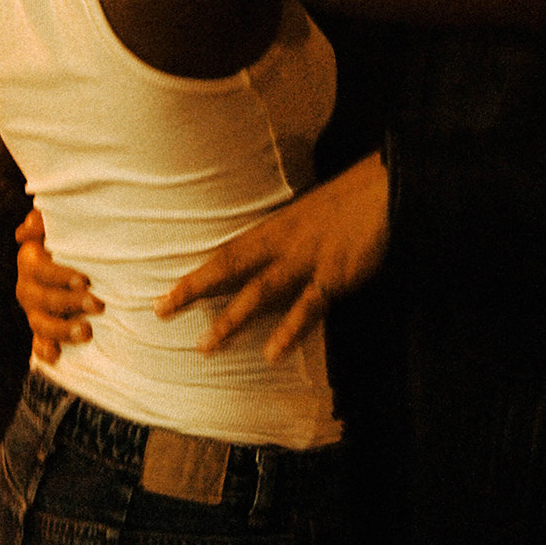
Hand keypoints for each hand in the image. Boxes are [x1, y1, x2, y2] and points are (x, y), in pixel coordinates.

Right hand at [15, 206, 101, 365]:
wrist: (81, 265)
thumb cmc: (73, 238)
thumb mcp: (62, 224)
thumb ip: (45, 219)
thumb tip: (24, 232)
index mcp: (30, 260)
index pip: (38, 269)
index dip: (60, 276)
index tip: (86, 280)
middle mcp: (28, 287)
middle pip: (41, 300)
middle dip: (69, 303)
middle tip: (99, 305)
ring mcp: (34, 312)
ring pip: (40, 325)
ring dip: (61, 331)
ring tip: (87, 333)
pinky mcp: (43, 332)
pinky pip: (38, 346)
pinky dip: (46, 352)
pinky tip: (57, 356)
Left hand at [154, 154, 388, 360]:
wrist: (383, 190)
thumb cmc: (346, 203)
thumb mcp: (304, 217)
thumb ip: (282, 242)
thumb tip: (262, 265)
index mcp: (272, 228)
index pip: (224, 254)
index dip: (194, 277)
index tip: (164, 298)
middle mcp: (281, 243)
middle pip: (228, 267)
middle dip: (194, 290)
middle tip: (162, 312)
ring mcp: (306, 260)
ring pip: (259, 292)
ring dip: (231, 319)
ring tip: (206, 346)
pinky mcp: (334, 275)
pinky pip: (307, 307)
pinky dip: (289, 330)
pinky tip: (272, 353)